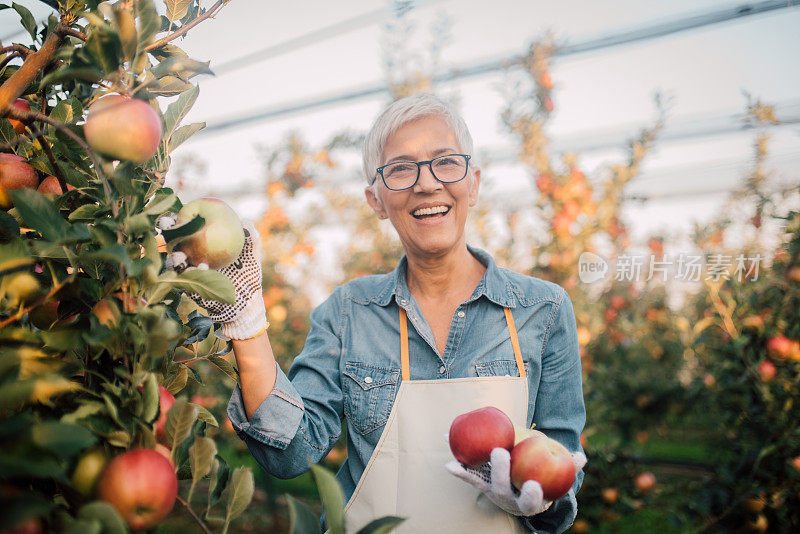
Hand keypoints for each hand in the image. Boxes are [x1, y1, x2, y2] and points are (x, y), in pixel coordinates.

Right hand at [160, 217, 267, 339]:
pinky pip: (184, 282)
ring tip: (181, 257)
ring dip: (175, 258)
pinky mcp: (188, 290)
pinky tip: (200, 270)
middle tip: (169, 228)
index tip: (178, 213)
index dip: (179, 219)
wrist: (247, 302)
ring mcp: (188, 274)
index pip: (188, 228)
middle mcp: (191, 256)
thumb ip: (251, 238)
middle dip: (167, 234)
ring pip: (173, 263)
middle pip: (174, 242)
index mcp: (202, 244)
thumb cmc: (248, 275)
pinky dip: (190, 275)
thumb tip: (246, 221)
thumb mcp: (252, 255)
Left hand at [445, 447, 587, 516]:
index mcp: (529, 500)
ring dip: (471, 471)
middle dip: (500, 472)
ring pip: (482, 483)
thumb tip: (582, 457)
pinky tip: (448, 462)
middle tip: (500, 452)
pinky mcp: (481, 485)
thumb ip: (569, 467)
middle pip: (503, 488)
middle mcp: (509, 499)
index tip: (533, 484)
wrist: (521, 496)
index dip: (531, 494)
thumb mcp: (556, 478)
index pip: (531, 500)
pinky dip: (459, 471)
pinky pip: (469, 477)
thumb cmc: (542, 481)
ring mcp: (492, 492)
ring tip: (464, 458)